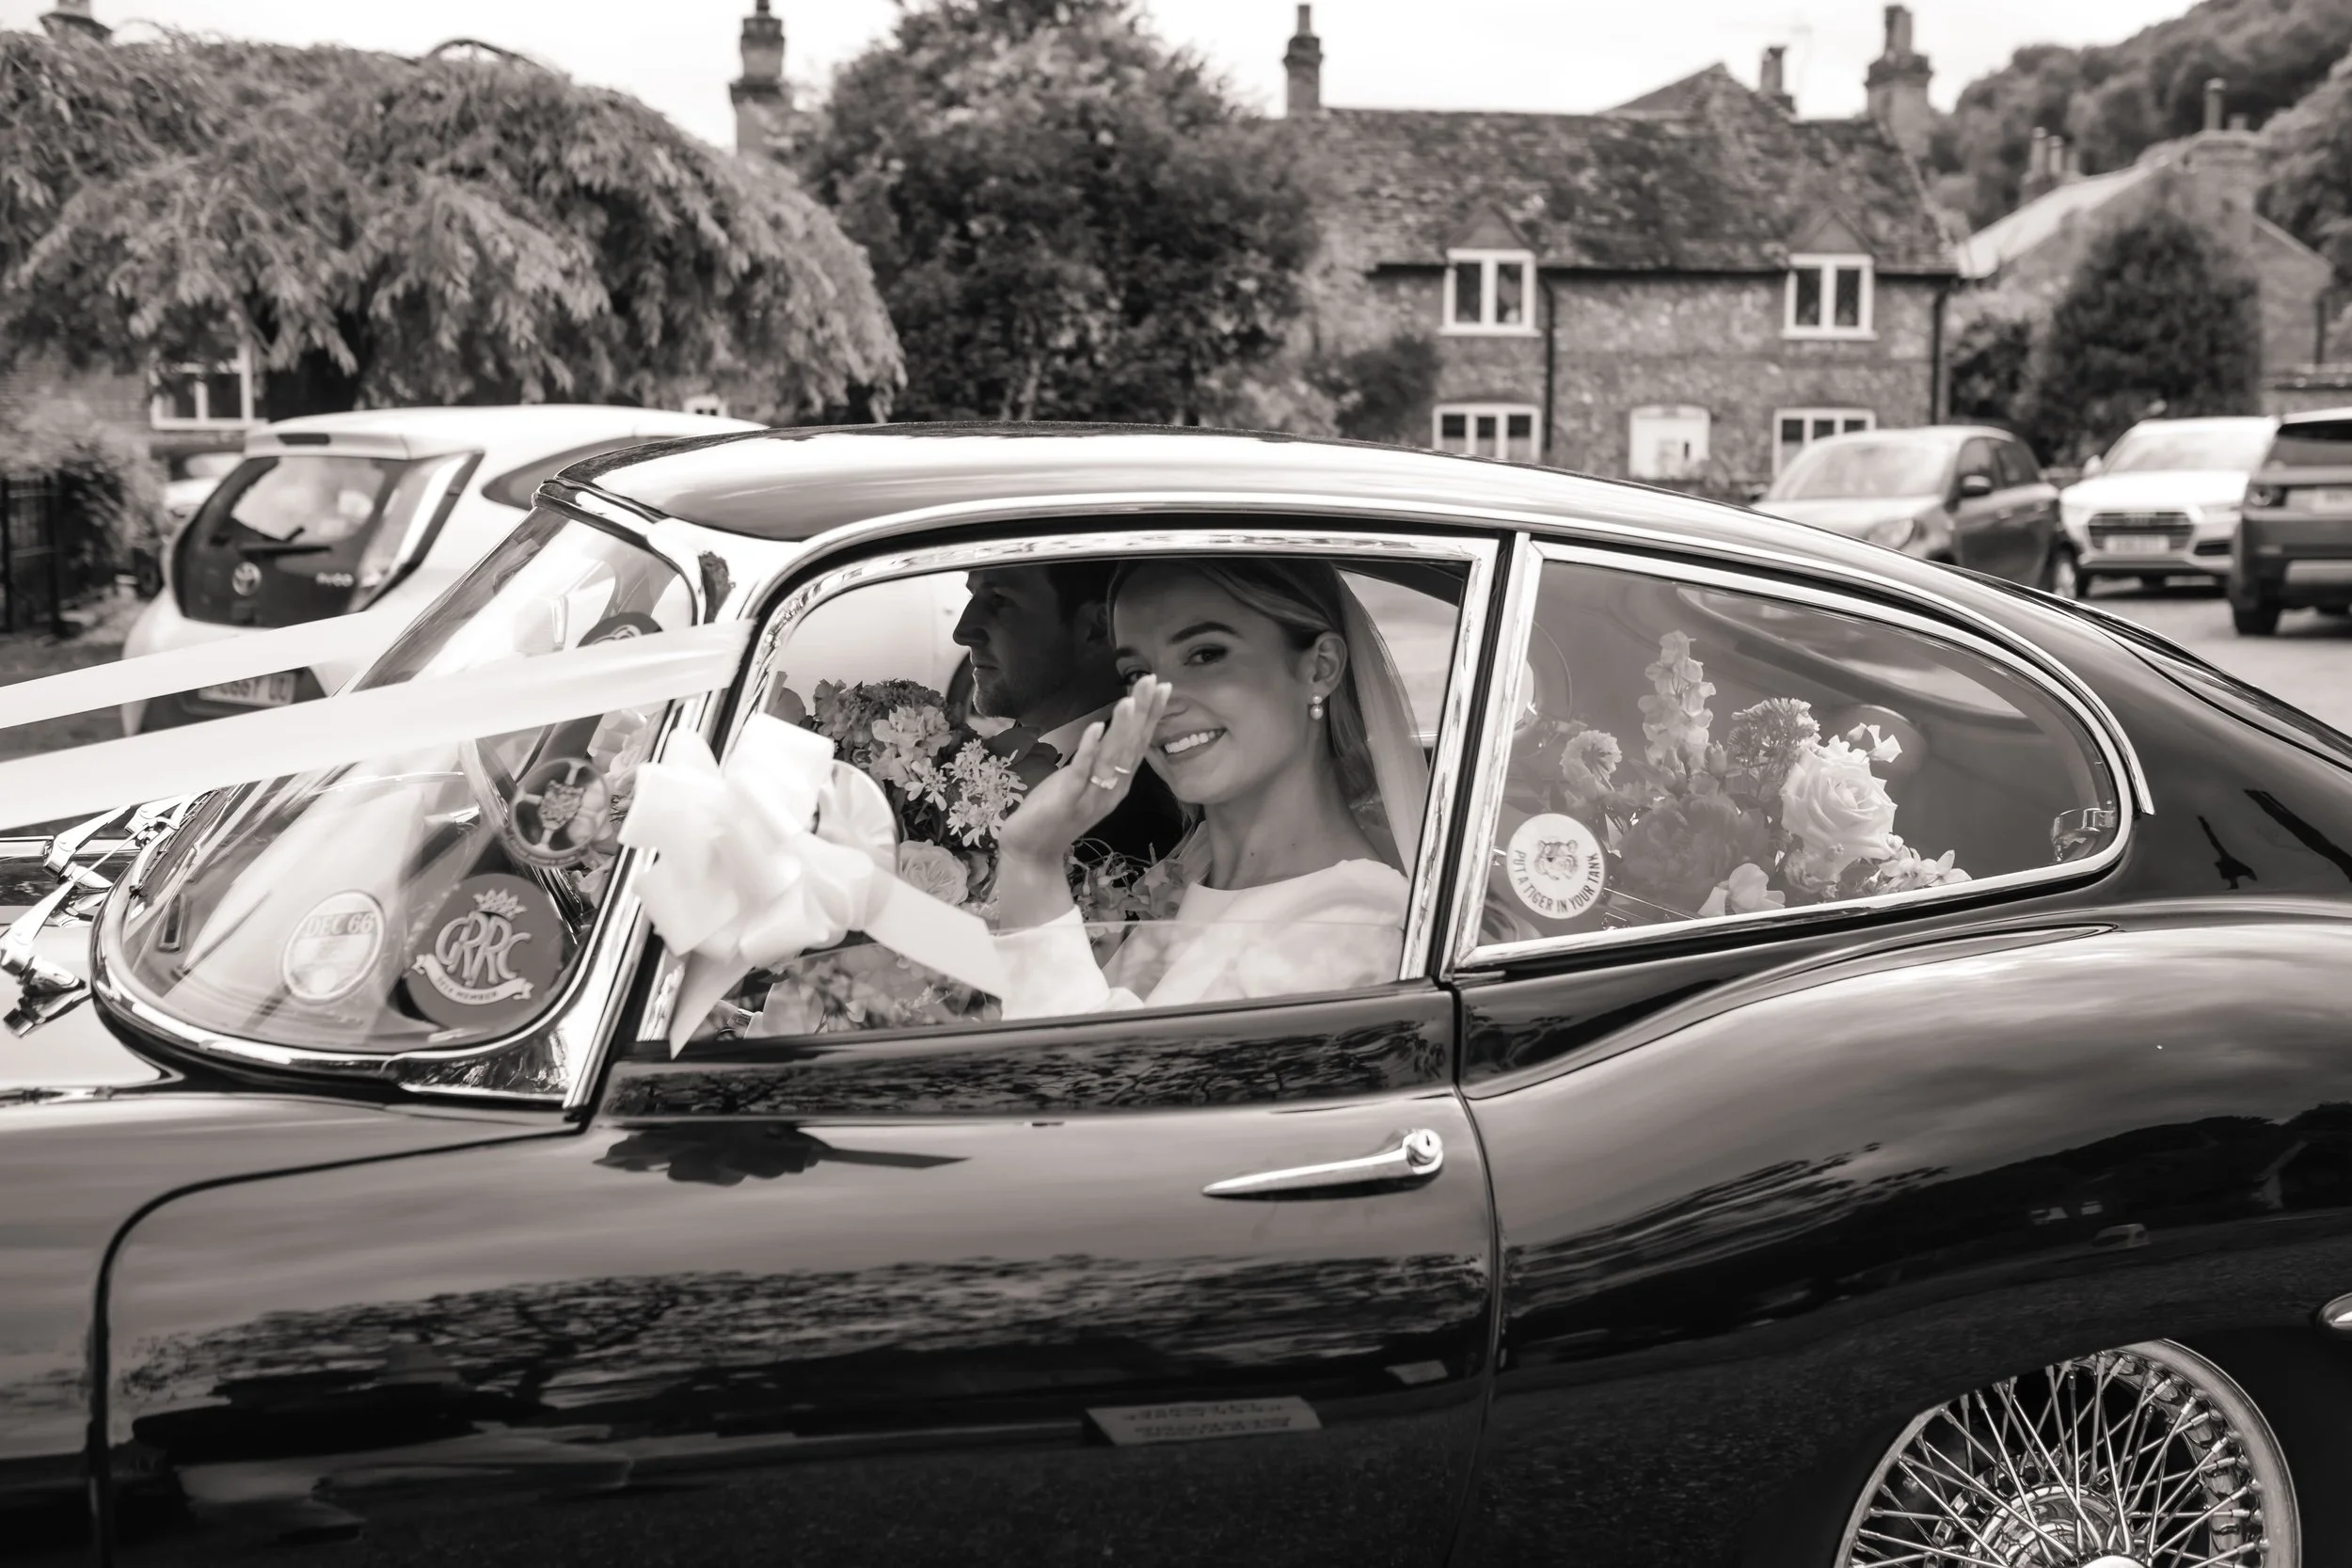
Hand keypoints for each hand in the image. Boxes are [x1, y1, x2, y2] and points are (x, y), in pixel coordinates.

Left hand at [995, 676, 1170, 869]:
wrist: (1034, 851)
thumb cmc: (1056, 812)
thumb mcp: (1084, 782)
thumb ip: (1100, 760)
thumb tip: (1112, 731)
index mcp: (1118, 782)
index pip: (1139, 743)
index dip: (1151, 715)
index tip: (1162, 686)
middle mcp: (1113, 788)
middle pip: (1131, 745)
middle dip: (1143, 712)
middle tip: (1153, 680)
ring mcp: (1092, 795)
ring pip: (1111, 757)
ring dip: (1122, 728)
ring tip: (1131, 700)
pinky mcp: (1069, 799)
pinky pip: (1082, 771)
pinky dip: (1090, 748)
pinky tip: (1096, 727)